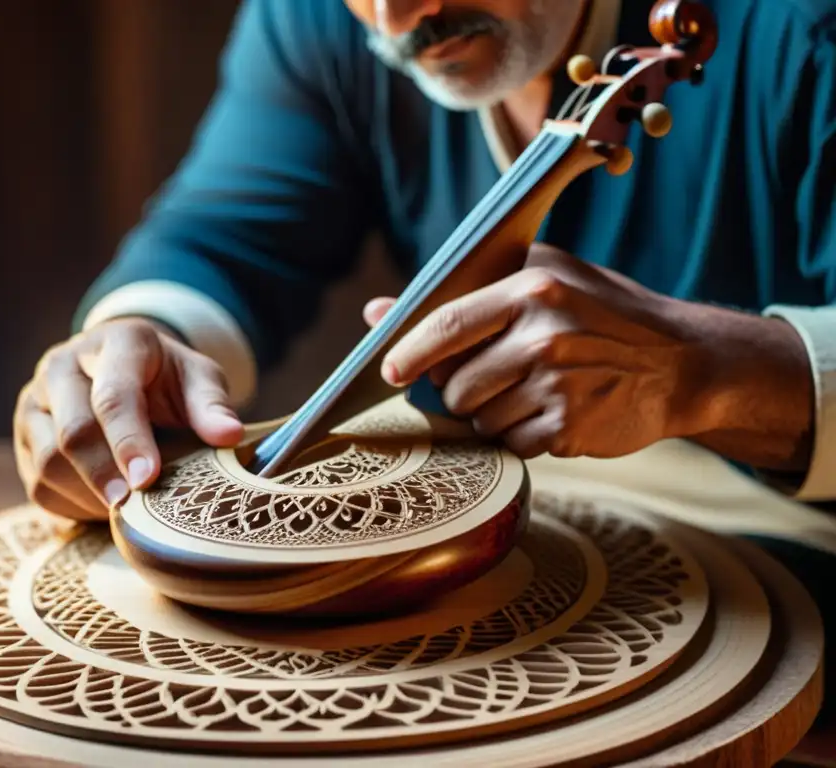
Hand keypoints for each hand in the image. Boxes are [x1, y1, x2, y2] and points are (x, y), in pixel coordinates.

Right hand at [13, 317, 243, 519]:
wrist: (124, 369)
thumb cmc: (167, 378)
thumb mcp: (198, 379)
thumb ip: (211, 405)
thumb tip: (229, 435)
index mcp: (114, 344)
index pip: (113, 396)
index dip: (129, 441)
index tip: (148, 479)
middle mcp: (62, 366)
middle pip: (72, 431)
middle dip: (105, 476)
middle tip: (134, 510)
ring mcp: (35, 401)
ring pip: (47, 462)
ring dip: (88, 495)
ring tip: (127, 512)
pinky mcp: (25, 436)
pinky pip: (38, 484)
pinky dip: (72, 505)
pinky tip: (104, 509)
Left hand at [364, 245, 703, 459]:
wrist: (684, 361)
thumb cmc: (602, 314)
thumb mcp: (543, 278)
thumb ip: (463, 293)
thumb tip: (378, 311)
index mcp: (532, 289)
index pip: (447, 325)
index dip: (409, 353)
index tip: (389, 372)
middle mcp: (544, 336)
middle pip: (455, 386)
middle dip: (462, 390)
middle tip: (498, 377)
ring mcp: (559, 385)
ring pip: (479, 421)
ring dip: (493, 415)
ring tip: (533, 391)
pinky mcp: (570, 428)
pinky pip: (511, 445)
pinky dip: (521, 437)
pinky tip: (553, 412)